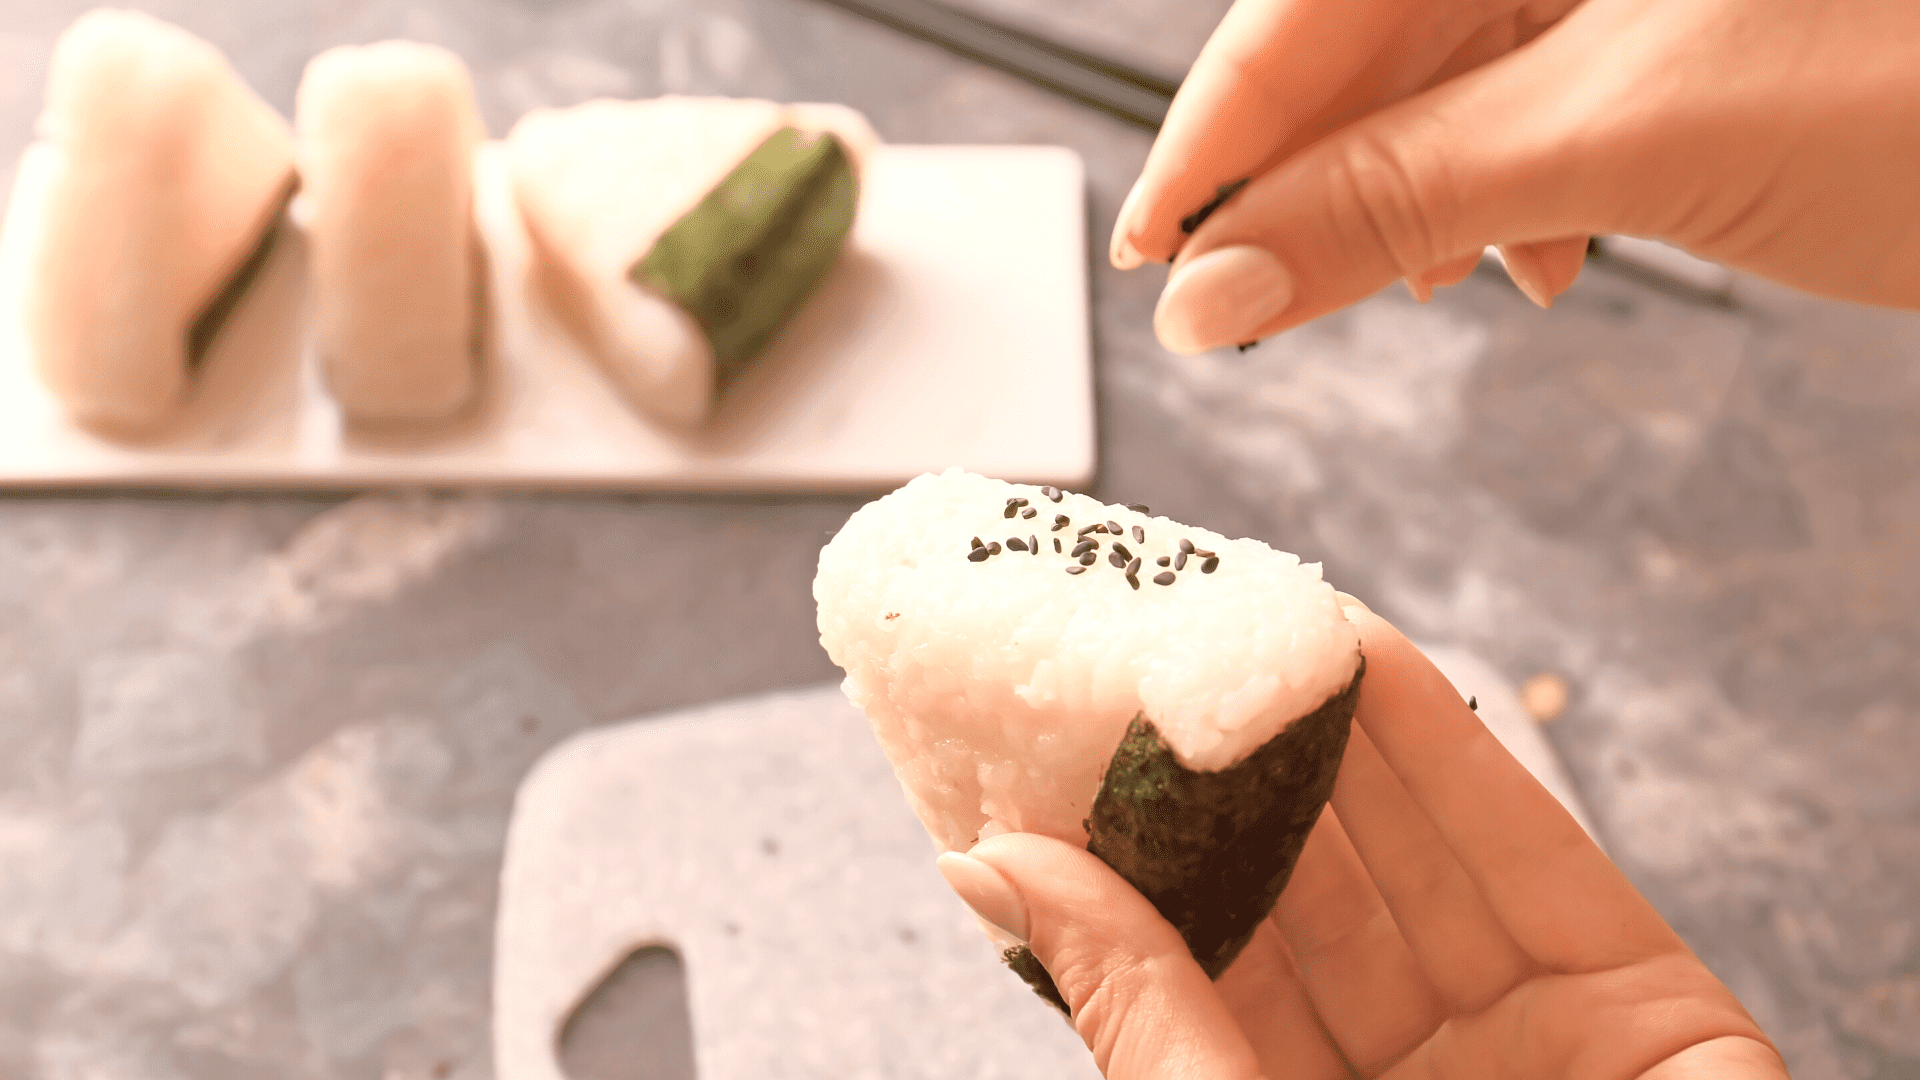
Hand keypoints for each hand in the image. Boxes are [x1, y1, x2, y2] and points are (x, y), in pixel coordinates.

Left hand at [939, 602, 1789, 1077]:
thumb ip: (1127, 1002)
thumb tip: (988, 865)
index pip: (1193, 953)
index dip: (1135, 835)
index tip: (1070, 726)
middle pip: (1307, 886)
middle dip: (1236, 760)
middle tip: (1155, 635)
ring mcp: (1527, 1044)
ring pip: (1414, 849)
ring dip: (1333, 729)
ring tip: (1242, 616)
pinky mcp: (1647, 1013)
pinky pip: (1536, 856)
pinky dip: (1451, 752)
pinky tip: (1364, 664)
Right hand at [1112, 0, 1919, 353]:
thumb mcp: (1632, 137)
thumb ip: (1400, 199)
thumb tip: (1213, 285)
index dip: (1220, 128)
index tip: (1151, 251)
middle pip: (1370, 38)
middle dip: (1315, 177)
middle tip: (1250, 301)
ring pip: (1448, 80)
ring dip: (1413, 198)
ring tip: (1410, 289)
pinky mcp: (1675, 32)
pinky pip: (1536, 103)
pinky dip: (1511, 196)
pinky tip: (1540, 262)